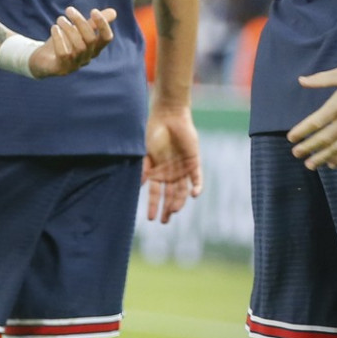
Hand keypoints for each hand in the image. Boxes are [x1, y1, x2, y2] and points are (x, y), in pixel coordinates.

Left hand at [29, 7, 116, 77]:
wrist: (43, 61)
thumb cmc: (64, 44)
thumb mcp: (79, 32)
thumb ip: (94, 23)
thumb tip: (113, 12)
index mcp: (94, 49)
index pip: (106, 38)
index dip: (103, 25)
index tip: (94, 10)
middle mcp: (87, 58)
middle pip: (90, 40)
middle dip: (80, 22)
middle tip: (69, 10)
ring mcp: (75, 65)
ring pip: (78, 46)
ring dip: (68, 28)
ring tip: (60, 19)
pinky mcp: (61, 68)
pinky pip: (64, 53)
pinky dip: (59, 38)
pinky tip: (54, 28)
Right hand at [142, 105, 201, 222]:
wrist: (168, 116)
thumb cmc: (153, 132)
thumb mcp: (145, 152)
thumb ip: (143, 168)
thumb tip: (139, 185)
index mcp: (157, 172)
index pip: (155, 193)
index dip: (153, 205)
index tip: (150, 218)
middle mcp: (170, 173)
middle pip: (169, 195)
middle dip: (166, 209)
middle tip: (164, 221)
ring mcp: (183, 168)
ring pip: (182, 190)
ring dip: (179, 201)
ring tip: (174, 211)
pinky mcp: (194, 162)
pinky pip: (197, 178)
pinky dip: (196, 187)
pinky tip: (194, 196)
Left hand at [287, 64, 336, 168]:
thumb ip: (322, 79)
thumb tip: (301, 80)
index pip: (316, 121)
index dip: (302, 131)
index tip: (291, 138)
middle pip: (325, 138)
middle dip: (309, 147)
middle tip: (296, 154)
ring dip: (323, 157)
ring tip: (310, 165)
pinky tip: (333, 164)